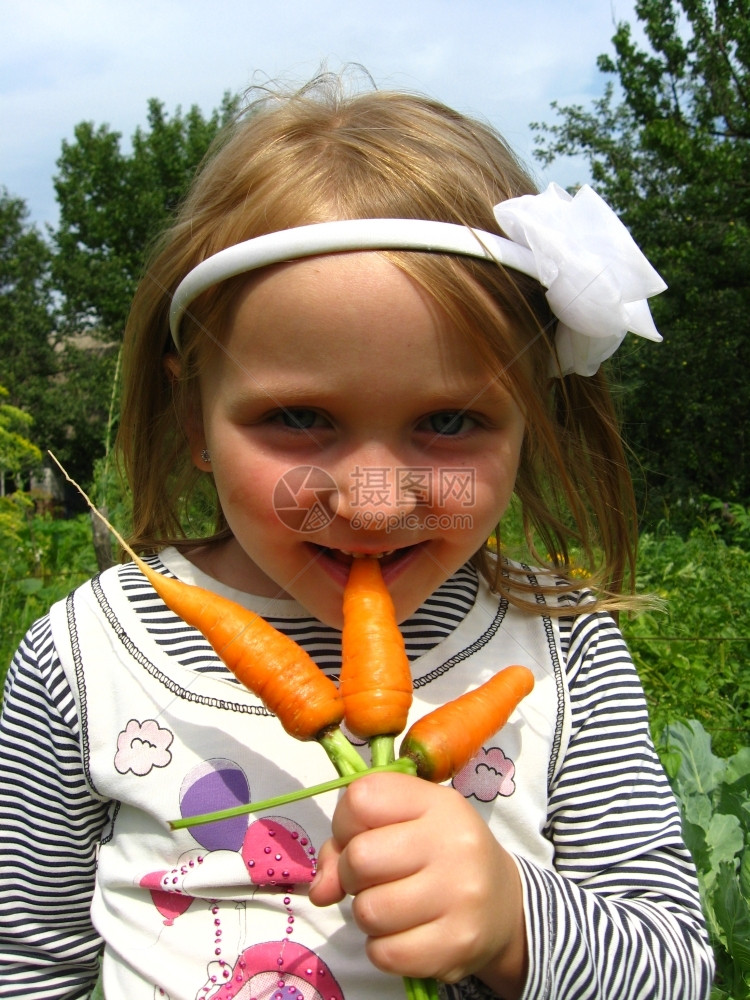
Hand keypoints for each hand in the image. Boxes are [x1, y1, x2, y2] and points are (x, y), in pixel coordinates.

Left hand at [309, 771, 526, 994]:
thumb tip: (319, 889)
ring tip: (392, 906)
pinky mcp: (456, 946)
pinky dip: (382, 948)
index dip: (346, 822)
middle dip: (353, 874)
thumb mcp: (405, 827)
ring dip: (368, 914)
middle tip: (375, 879)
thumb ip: (350, 842)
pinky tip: (403, 934)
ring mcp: (458, 896)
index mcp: (438, 804)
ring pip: (368, 911)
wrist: (503, 906)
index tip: (364, 835)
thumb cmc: (439, 855)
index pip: (361, 798)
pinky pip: (384, 953)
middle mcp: (453, 844)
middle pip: (360, 858)